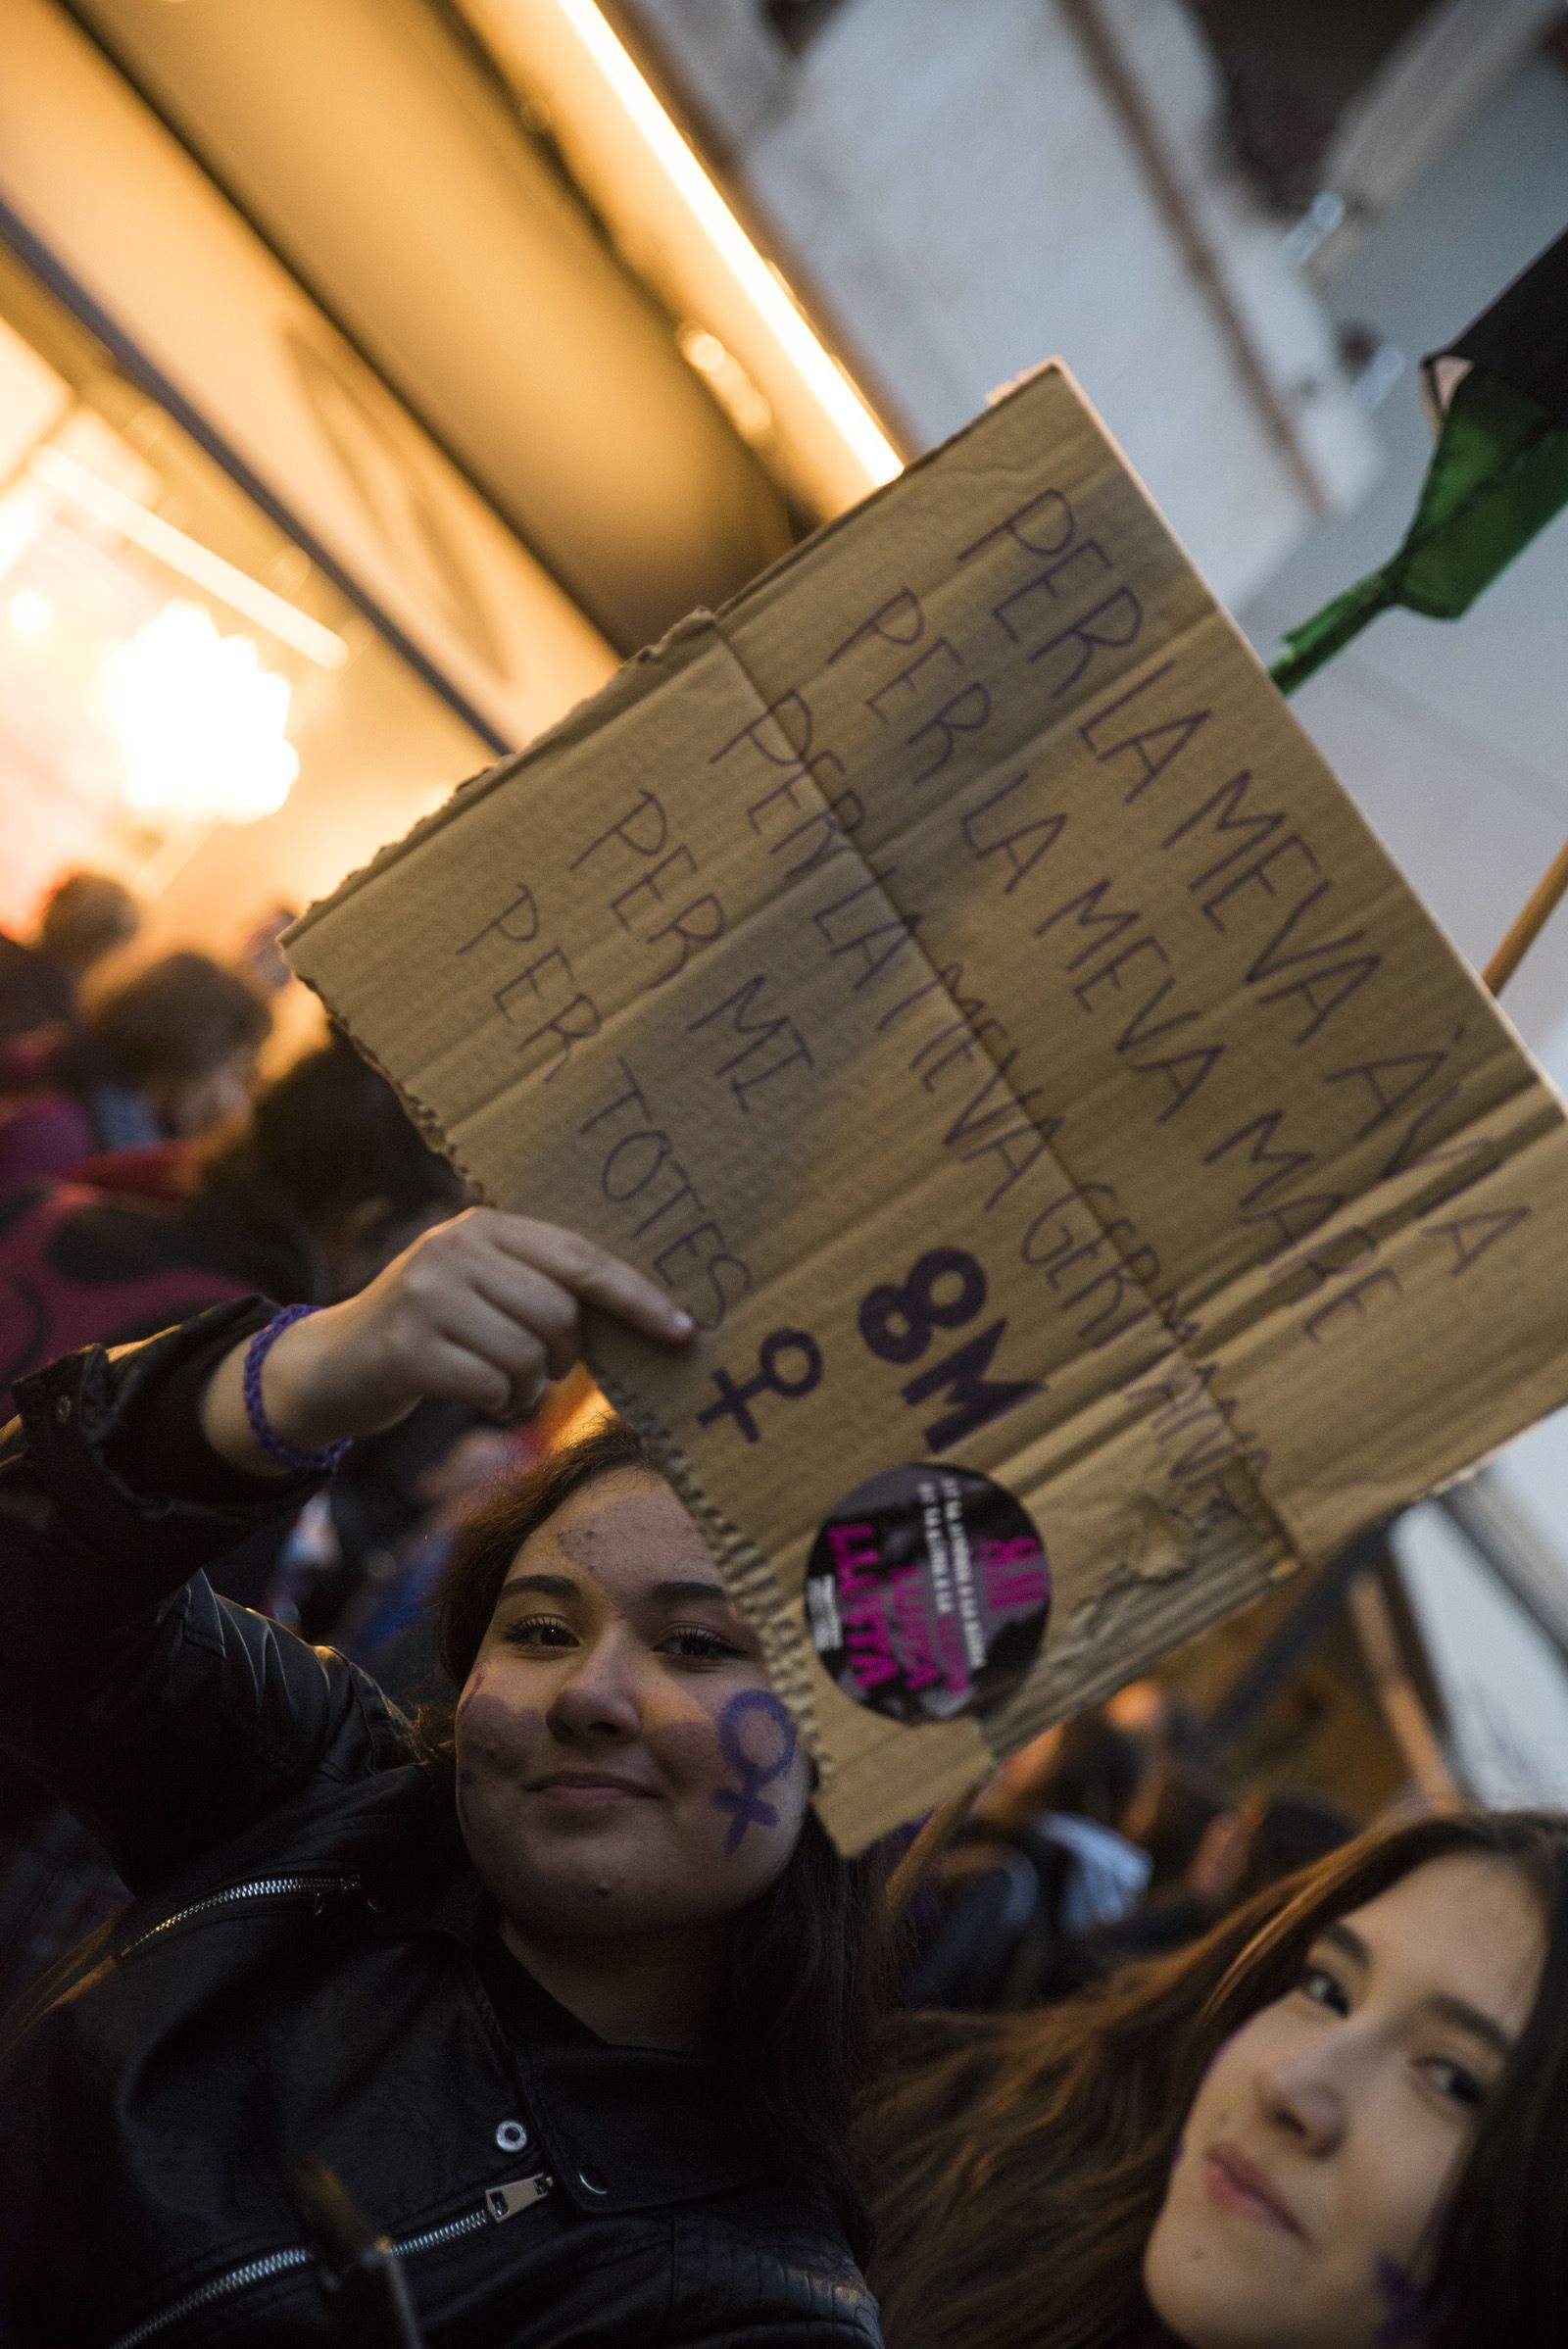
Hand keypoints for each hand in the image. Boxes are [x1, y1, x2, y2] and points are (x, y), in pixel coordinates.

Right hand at [202, 1209, 694, 1473]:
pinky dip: (497, 1403)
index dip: (635, 1296)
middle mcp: (454, 1248)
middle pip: (560, 1312)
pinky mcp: (408, 1347)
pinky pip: (493, 1386)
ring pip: (528, 1354)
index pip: (580, 1258)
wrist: (334, 1364)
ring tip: (498, 1382)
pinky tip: (475, 1396)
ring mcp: (427, 1295)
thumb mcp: (482, 1287)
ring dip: (526, 1386)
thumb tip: (644, 1316)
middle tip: (537, 1366)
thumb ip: (542, 1285)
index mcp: (485, 1225)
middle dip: (561, 1354)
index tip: (683, 1330)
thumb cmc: (435, 1329)